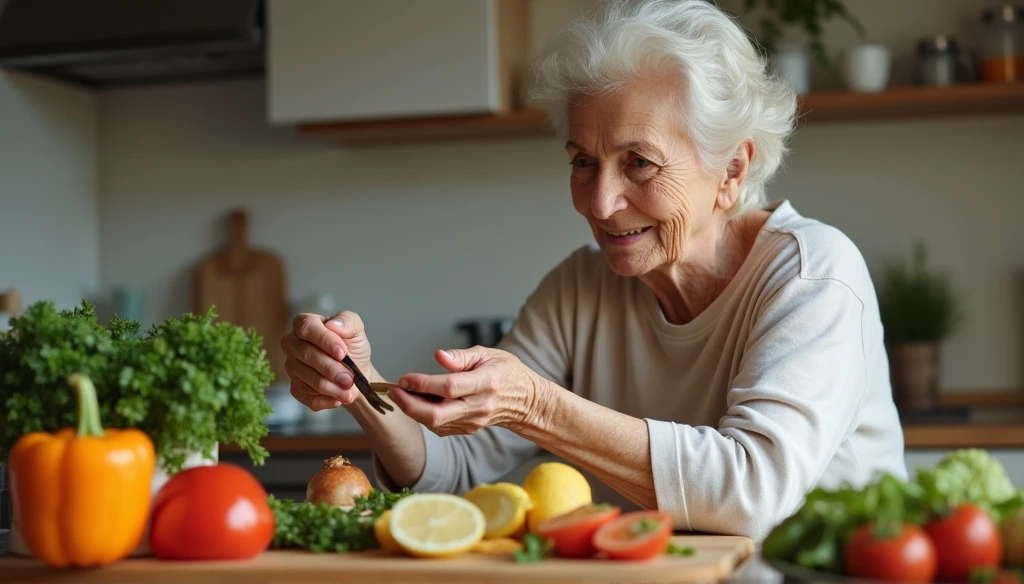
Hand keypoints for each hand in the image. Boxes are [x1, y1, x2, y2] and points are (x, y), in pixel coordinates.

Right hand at [280, 311, 374, 410]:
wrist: (357, 374)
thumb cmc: (352, 348)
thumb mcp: (357, 330)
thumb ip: (348, 321)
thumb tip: (333, 324)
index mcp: (305, 324)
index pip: (306, 327)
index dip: (324, 340)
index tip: (342, 352)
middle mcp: (293, 345)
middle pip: (305, 354)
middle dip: (331, 368)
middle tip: (350, 378)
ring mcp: (292, 367)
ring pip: (308, 378)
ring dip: (332, 387)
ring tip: (349, 390)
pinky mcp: (296, 389)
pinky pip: (308, 397)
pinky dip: (327, 399)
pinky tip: (339, 398)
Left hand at [390, 346, 546, 435]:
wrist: (525, 401)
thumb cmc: (506, 372)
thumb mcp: (487, 353)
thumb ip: (461, 356)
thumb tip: (438, 356)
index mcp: (486, 382)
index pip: (449, 387)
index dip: (423, 384)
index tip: (405, 378)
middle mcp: (479, 405)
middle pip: (438, 414)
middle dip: (410, 404)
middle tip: (394, 391)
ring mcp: (474, 421)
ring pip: (436, 423)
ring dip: (413, 410)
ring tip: (402, 394)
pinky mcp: (468, 429)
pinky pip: (440, 427)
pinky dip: (424, 416)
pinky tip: (416, 402)